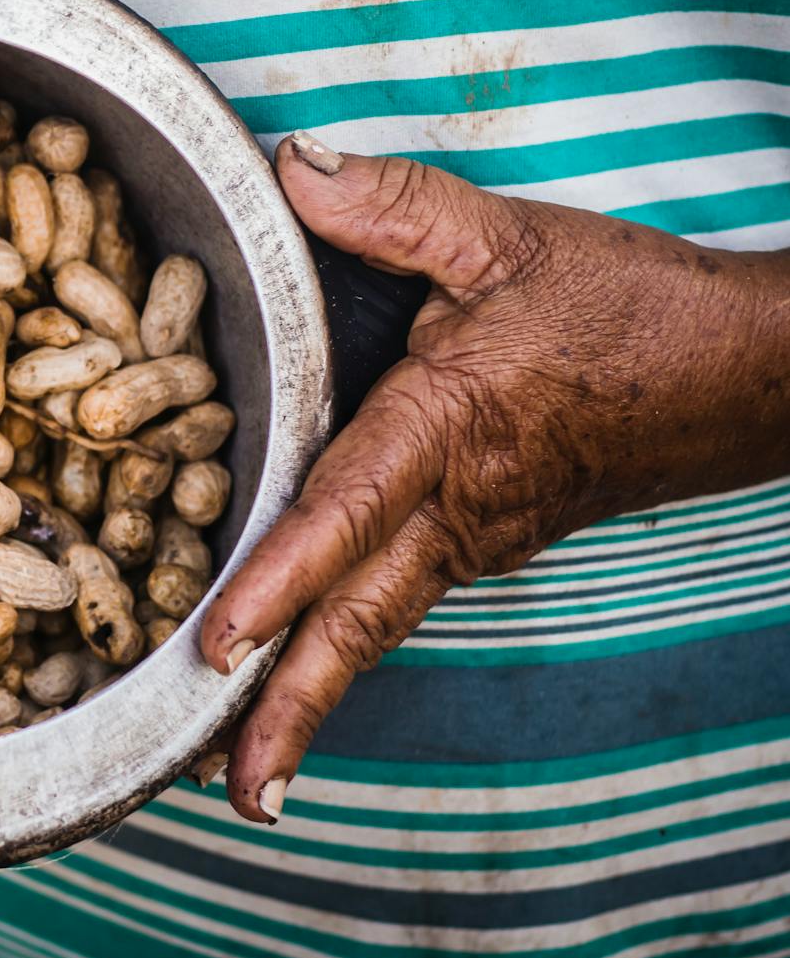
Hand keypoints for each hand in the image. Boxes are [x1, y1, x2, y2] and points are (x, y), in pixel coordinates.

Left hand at [198, 135, 789, 821]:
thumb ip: (393, 204)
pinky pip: (400, 603)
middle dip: (292, 706)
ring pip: (379, 627)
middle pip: (360, 620)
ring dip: (311, 698)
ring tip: (246, 774)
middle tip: (232, 787)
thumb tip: (290, 170)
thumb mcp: (507, 236)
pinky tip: (300, 673)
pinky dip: (344, 650)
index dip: (278, 577)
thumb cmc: (628, 305)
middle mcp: (456, 506)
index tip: (220, 643)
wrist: (746, 372)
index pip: (347, 511)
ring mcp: (475, 538)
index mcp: (449, 426)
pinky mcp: (486, 543)